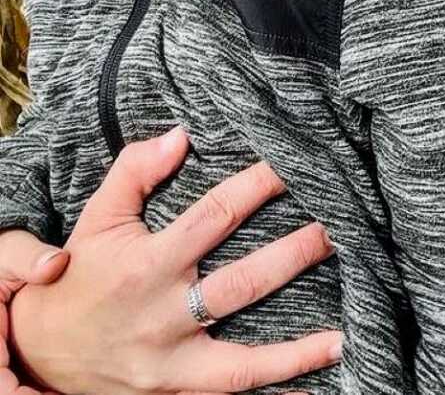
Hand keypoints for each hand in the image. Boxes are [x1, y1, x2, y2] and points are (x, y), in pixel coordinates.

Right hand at [8, 128, 340, 394]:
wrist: (41, 353)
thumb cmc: (79, 276)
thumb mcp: (99, 217)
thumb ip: (135, 171)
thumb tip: (180, 135)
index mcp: (149, 264)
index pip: (215, 216)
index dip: (257, 187)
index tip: (293, 164)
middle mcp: (165, 315)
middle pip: (243, 283)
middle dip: (295, 256)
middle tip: (338, 231)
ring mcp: (173, 362)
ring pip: (244, 359)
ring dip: (298, 347)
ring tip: (344, 331)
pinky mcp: (177, 392)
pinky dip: (276, 392)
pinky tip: (315, 381)